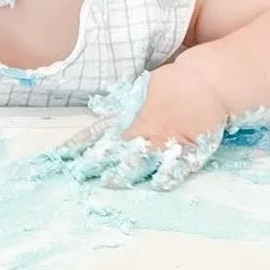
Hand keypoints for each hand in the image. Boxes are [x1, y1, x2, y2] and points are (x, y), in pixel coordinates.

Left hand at [54, 62, 227, 190]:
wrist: (207, 83)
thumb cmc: (174, 85)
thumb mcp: (141, 93)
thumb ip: (121, 108)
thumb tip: (97, 111)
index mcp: (131, 119)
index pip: (98, 133)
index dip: (79, 145)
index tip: (62, 155)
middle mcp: (144, 132)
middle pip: (115, 151)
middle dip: (95, 164)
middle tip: (78, 174)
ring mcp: (166, 142)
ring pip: (141, 160)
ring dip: (124, 172)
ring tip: (108, 183)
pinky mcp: (188, 151)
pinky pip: (176, 167)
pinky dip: (165, 176)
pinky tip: (155, 186)